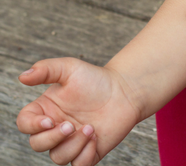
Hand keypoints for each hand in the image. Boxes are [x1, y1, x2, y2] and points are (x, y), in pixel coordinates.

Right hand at [17, 58, 141, 165]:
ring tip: (90, 127)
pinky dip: (85, 155)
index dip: (31, 126)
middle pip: (38, 144)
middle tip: (71, 124)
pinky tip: (96, 137)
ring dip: (73, 145)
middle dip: (52, 138)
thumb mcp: (70, 68)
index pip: (25, 123)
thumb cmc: (96, 78)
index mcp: (47, 109)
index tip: (49, 121)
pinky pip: (78, 165)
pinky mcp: (88, 151)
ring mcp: (71, 141)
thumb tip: (22, 76)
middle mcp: (55, 128)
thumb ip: (46, 69)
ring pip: (58, 157)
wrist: (125, 90)